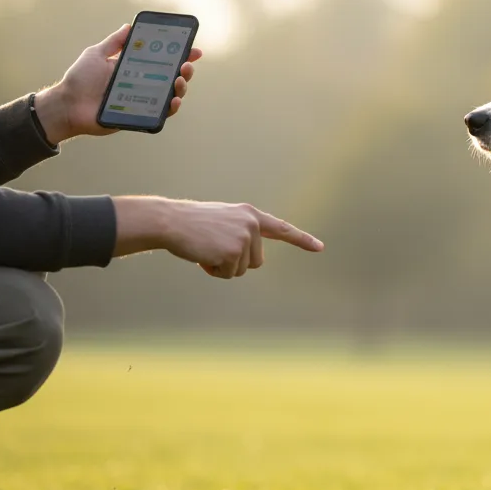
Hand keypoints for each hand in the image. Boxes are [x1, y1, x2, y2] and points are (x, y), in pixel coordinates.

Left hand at [34, 24, 203, 144]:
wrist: (67, 105)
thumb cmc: (79, 79)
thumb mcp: (96, 54)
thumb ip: (114, 42)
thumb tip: (128, 26)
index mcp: (134, 69)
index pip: (161, 60)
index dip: (179, 54)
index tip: (193, 48)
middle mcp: (142, 85)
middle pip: (171, 77)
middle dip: (185, 70)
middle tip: (187, 64)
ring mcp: (142, 101)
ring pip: (170, 95)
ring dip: (181, 87)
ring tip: (180, 79)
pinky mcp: (140, 116)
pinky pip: (161, 113)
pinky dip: (171, 107)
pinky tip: (175, 99)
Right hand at [113, 197, 324, 278]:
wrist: (171, 221)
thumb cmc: (192, 224)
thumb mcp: (222, 221)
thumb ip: (241, 233)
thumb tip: (249, 258)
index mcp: (250, 214)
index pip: (281, 228)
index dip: (301, 239)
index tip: (320, 247)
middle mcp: (251, 224)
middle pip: (256, 262)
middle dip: (235, 261)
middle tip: (213, 246)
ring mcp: (244, 238)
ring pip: (241, 270)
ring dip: (222, 266)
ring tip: (205, 248)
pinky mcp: (233, 252)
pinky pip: (228, 274)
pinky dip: (214, 271)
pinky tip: (202, 256)